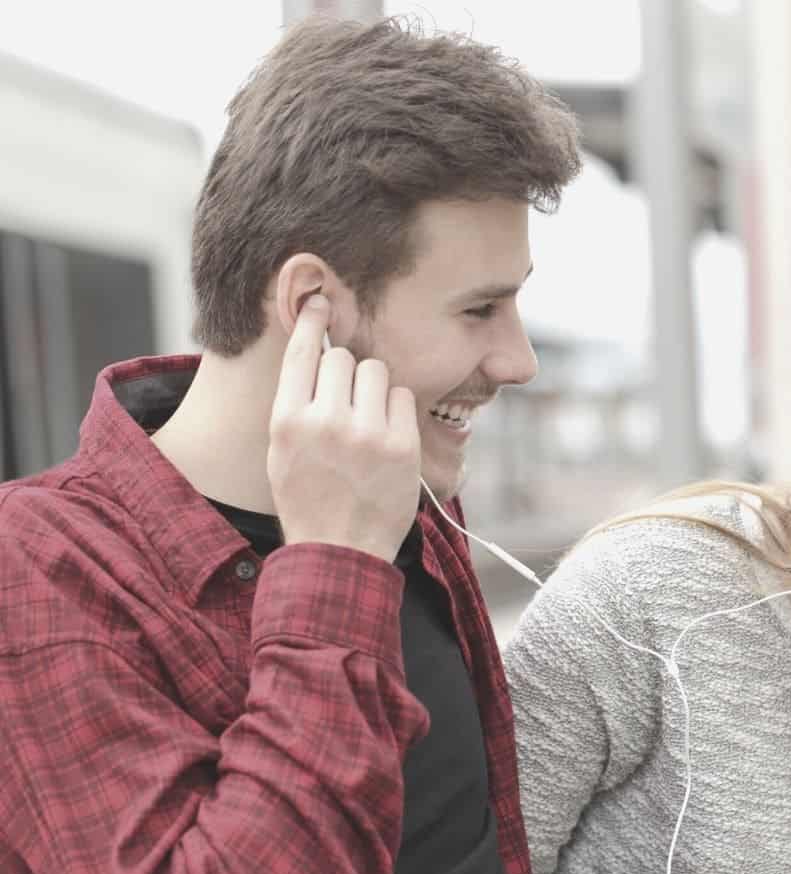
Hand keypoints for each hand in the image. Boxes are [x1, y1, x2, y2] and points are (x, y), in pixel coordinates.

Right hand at [267, 295, 419, 561]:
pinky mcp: (402, 445)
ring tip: (367, 421)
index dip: (313, 321)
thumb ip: (295, 402)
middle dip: (347, 372)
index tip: (321, 301)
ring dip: (374, 388)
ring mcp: (367, 433)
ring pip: (376, 372)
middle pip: (343, 358)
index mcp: (287, 421)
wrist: (341, 550)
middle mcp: (325, 422)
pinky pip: (404, 397)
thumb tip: (314, 348)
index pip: (302, 352)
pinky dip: (397, 409)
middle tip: (347, 402)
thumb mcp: (281, 450)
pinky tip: (387, 434)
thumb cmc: (309, 498)